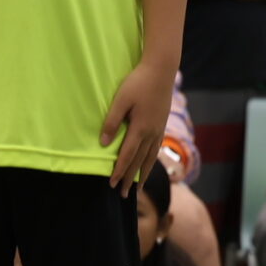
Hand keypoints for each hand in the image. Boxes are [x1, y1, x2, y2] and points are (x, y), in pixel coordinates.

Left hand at [101, 56, 175, 194]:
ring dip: (142, 174)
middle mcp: (151, 133)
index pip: (127, 156)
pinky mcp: (162, 125)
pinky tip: (148, 164)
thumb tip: (103, 144)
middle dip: (130, 179)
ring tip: (138, 187)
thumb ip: (112, 122)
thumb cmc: (138, 83)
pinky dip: (151, 161)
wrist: (161, 71)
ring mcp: (159, 130)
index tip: (111, 184)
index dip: (119, 171)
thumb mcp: (120, 100)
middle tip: (124, 194)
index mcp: (140, 128)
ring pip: (150, 158)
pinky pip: (156, 149)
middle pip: (139, 162)